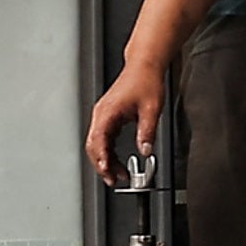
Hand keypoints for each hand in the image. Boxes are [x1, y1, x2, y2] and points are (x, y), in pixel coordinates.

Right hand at [86, 54, 167, 180]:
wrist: (144, 65)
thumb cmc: (146, 81)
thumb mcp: (151, 109)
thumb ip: (147, 131)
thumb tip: (145, 150)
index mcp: (108, 111)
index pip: (99, 140)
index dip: (102, 159)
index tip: (107, 172)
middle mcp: (101, 114)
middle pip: (94, 145)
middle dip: (102, 165)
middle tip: (113, 180)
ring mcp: (103, 114)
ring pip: (97, 143)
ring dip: (105, 160)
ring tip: (117, 174)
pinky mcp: (108, 115)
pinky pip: (103, 138)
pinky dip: (108, 151)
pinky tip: (116, 160)